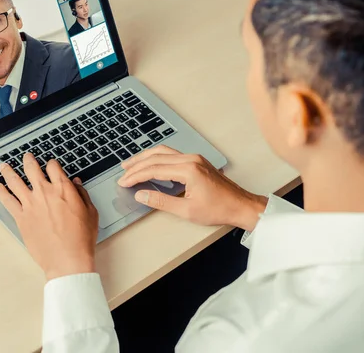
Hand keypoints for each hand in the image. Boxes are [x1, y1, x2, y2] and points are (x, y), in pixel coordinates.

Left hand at [0, 153, 98, 280]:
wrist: (67, 259)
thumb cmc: (81, 238)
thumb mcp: (90, 213)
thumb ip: (82, 195)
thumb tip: (76, 184)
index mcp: (63, 189)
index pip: (54, 167)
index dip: (52, 164)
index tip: (51, 165)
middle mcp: (44, 192)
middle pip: (32, 169)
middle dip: (28, 160)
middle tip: (26, 157)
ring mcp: (30, 204)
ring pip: (15, 181)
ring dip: (9, 171)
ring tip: (4, 166)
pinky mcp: (21, 218)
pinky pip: (7, 200)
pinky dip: (1, 192)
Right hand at [117, 145, 266, 230]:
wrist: (240, 205)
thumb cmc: (219, 209)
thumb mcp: (186, 211)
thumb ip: (160, 202)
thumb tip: (141, 195)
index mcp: (188, 170)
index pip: (154, 169)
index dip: (136, 176)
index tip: (124, 182)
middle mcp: (191, 159)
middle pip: (156, 157)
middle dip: (137, 165)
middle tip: (123, 172)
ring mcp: (195, 158)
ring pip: (164, 152)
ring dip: (146, 157)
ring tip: (131, 164)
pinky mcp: (197, 161)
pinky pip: (172, 155)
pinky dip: (157, 158)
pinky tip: (150, 163)